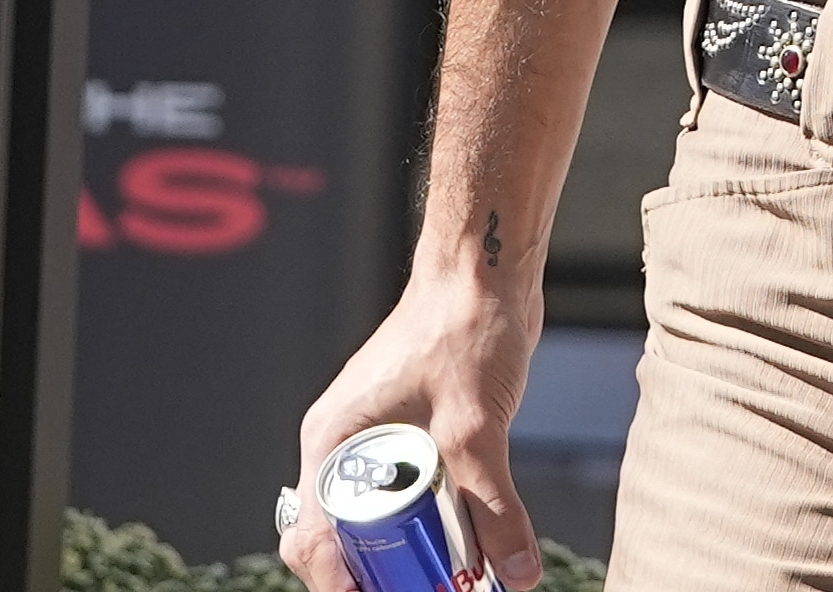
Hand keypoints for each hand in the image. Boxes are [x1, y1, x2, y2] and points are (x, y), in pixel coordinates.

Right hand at [279, 271, 545, 591]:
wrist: (487, 274)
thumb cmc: (464, 331)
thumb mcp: (478, 430)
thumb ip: (493, 508)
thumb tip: (517, 574)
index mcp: (332, 445)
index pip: (315, 539)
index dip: (343, 584)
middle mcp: (344, 446)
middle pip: (344, 537)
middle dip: (381, 574)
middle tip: (429, 591)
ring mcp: (377, 440)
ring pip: (381, 518)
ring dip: (413, 552)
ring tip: (453, 579)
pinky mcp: (412, 432)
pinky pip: (412, 494)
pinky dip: (436, 522)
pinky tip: (471, 543)